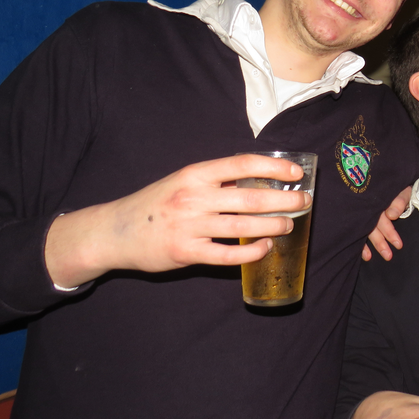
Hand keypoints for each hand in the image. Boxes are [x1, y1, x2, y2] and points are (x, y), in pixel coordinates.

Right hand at [45, 154, 312, 287]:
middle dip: (284, 200)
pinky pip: (228, 254)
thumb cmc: (156, 203)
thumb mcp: (182, 181)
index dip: (273, 166)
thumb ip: (214, 179)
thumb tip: (257, 176)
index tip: (295, 171)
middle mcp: (194, 197)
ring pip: (244, 225)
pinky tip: (266, 248)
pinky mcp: (186, 252)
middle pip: (251, 197)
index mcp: (195, 174)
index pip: (242, 164)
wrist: (114, 231)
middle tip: (304, 202)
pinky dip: (251, 251)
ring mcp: (190, 226)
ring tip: (290, 224)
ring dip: (274, 225)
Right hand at [362, 186, 410, 261]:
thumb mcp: (400, 188)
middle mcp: (368, 207)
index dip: (390, 232)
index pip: (383, 219)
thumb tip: (392, 215)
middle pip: (373, 226)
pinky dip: (361, 244)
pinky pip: (358, 230)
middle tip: (388, 256)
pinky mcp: (359, 216)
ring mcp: (363, 211)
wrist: (379, 175)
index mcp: (379, 199)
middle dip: (380, 242)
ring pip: (365, 229)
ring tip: (372, 258)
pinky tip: (365, 255)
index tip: (398, 245)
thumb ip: (399, 200)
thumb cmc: (394, 185)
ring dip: (369, 245)